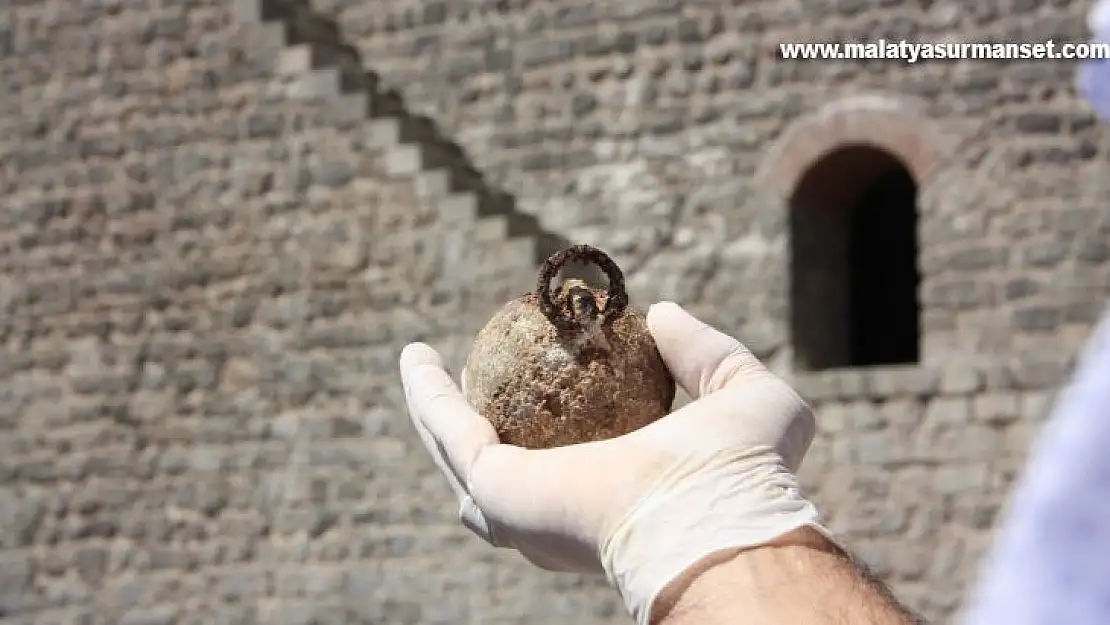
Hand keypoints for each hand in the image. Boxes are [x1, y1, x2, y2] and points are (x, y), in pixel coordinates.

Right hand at [400, 302, 828, 624]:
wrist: (718, 509)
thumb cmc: (747, 468)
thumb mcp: (740, 390)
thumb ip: (706, 352)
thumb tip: (662, 314)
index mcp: (613, 499)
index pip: (566, 462)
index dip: (548, 416)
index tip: (541, 370)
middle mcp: (559, 516)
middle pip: (497, 470)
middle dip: (474, 425)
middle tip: (470, 374)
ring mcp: (523, 511)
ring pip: (458, 455)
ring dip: (434, 411)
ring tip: (420, 368)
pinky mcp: (496, 493)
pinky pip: (451, 434)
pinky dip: (427, 398)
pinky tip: (414, 358)